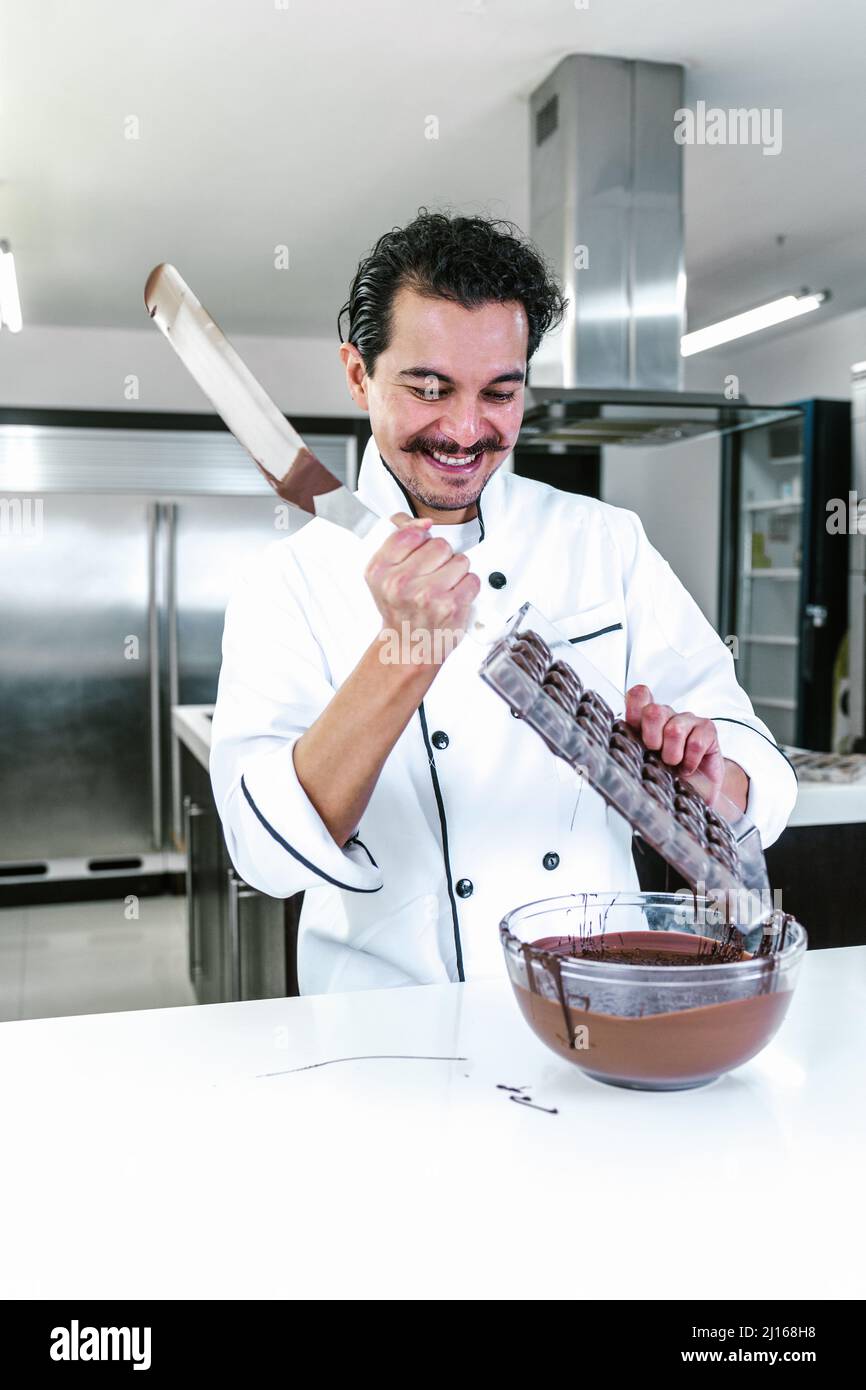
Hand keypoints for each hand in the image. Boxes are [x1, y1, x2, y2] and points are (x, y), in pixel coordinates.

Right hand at [364, 512, 480, 664]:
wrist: (408, 647)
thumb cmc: (400, 610)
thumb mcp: (384, 575)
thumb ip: (398, 541)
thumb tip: (422, 522)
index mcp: (381, 571)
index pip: (411, 533)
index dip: (421, 540)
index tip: (420, 554)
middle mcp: (401, 583)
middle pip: (439, 545)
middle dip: (441, 558)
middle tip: (431, 577)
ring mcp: (427, 595)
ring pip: (459, 560)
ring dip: (456, 573)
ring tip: (442, 588)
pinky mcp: (451, 606)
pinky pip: (472, 579)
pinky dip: (467, 588)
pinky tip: (453, 598)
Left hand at [625, 684, 725, 805]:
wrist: (695, 792)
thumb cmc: (666, 777)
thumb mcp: (642, 764)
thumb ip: (629, 750)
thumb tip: (613, 748)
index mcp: (644, 720)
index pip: (637, 696)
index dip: (634, 709)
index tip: (635, 731)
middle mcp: (665, 716)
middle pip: (653, 711)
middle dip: (652, 739)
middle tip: (655, 753)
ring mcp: (687, 720)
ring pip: (675, 729)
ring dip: (672, 755)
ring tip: (673, 764)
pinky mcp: (707, 729)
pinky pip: (696, 742)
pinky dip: (690, 761)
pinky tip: (688, 767)